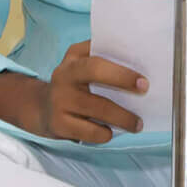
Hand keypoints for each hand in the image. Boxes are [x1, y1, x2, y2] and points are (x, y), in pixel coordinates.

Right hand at [33, 40, 148, 142]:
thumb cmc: (75, 86)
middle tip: (145, 91)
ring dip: (122, 117)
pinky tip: (109, 132)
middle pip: (95, 71)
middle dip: (122, 80)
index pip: (97, 53)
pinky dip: (104, 133)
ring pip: (98, 107)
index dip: (121, 66)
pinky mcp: (58, 123)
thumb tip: (139, 69)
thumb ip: (105, 62)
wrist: (42, 109)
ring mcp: (59, 99)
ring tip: (137, 124)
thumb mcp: (83, 67)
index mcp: (74, 56)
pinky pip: (89, 132)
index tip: (143, 79)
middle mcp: (64, 74)